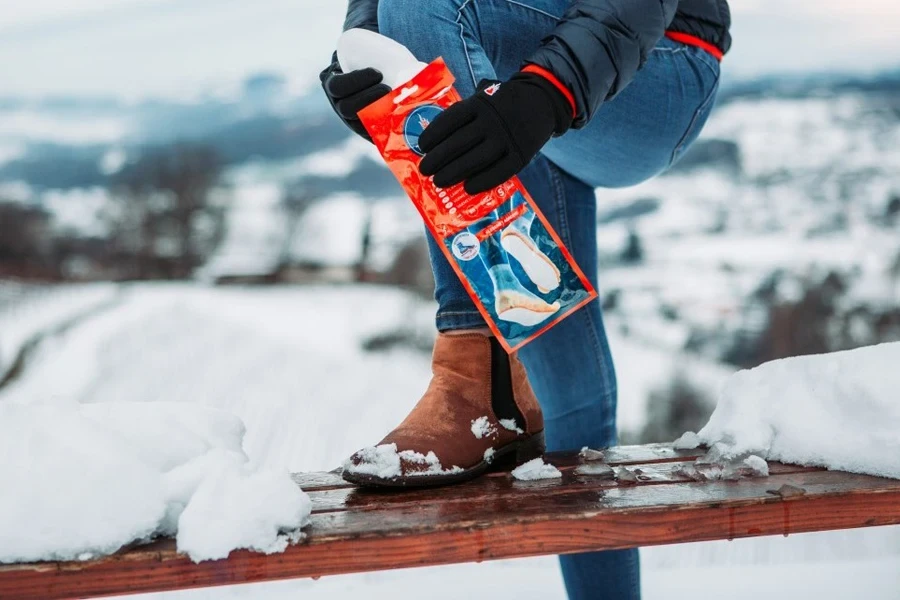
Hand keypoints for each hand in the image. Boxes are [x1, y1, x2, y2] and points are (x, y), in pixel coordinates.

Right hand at [320, 56, 390, 141]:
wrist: (366, 67)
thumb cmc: (367, 55)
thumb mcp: (362, 49)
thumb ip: (367, 50)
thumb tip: (393, 46)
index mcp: (332, 82)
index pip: (338, 87)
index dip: (357, 82)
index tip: (377, 73)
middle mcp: (337, 103)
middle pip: (347, 108)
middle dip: (369, 99)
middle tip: (389, 89)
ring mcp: (349, 118)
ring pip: (357, 123)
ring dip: (376, 116)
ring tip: (394, 107)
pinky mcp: (362, 129)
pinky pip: (368, 135)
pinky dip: (381, 133)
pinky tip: (395, 130)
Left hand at [418, 72, 572, 194]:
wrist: (542, 101)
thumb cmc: (502, 105)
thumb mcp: (484, 99)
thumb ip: (465, 116)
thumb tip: (436, 142)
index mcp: (480, 104)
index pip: (451, 120)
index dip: (433, 134)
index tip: (421, 146)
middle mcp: (492, 121)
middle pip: (459, 143)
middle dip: (438, 158)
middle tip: (425, 169)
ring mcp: (507, 138)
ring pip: (476, 159)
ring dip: (454, 172)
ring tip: (438, 181)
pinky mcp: (521, 154)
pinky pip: (499, 171)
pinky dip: (482, 181)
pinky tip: (467, 189)